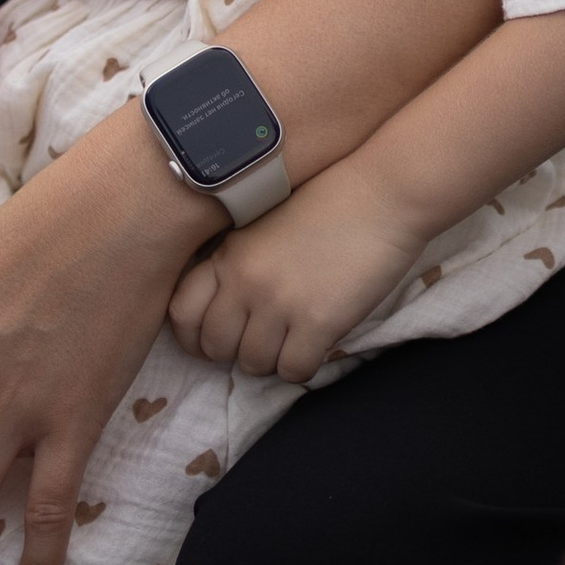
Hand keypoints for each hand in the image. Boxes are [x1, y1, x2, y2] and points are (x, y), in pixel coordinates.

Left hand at [166, 156, 423, 382]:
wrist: (382, 193)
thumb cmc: (330, 199)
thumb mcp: (264, 222)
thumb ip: (239, 258)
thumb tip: (226, 303)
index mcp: (228, 253)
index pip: (182, 311)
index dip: (193, 335)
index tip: (211, 339)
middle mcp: (244, 281)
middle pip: (215, 346)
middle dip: (234, 351)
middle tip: (259, 342)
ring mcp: (279, 304)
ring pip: (253, 364)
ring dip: (271, 359)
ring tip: (291, 340)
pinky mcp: (318, 323)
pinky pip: (293, 371)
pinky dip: (302, 366)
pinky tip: (315, 345)